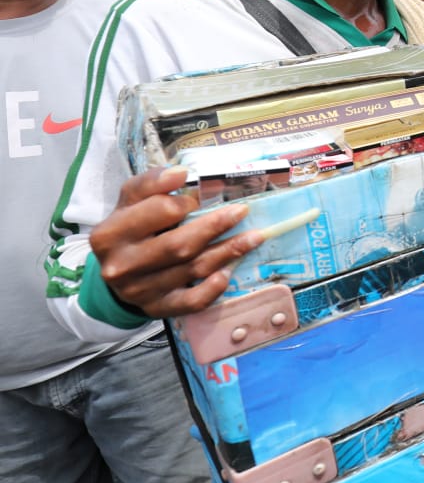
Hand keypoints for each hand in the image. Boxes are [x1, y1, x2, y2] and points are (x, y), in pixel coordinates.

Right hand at [89, 167, 264, 317]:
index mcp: (110, 234)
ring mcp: (140, 292)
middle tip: (241, 212)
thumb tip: (181, 173)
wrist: (117, 272)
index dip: (185, 203)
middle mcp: (121, 266)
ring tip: (254, 237)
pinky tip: (229, 272)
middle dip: (215, 226)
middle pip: (178, 245)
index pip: (158, 212)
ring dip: (228, 252)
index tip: (201, 198)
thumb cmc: (130, 229)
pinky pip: (192, 302)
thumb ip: (152, 183)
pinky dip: (214, 288)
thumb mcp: (130, 202)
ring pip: (192, 270)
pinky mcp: (158, 309)